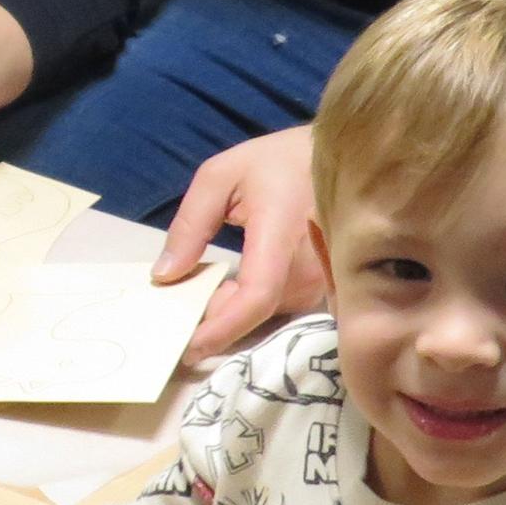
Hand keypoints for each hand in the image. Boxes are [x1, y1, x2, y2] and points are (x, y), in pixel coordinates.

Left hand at [158, 128, 328, 364]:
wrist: (339, 157)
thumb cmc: (277, 163)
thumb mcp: (219, 177)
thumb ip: (190, 225)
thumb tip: (166, 275)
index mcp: (281, 230)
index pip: (256, 294)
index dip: (223, 327)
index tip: (189, 347)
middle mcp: (311, 262)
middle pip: (258, 312)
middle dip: (216, 318)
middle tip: (179, 311)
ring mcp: (325, 277)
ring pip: (269, 314)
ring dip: (234, 311)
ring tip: (203, 295)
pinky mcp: (327, 285)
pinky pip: (283, 306)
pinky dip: (252, 306)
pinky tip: (231, 291)